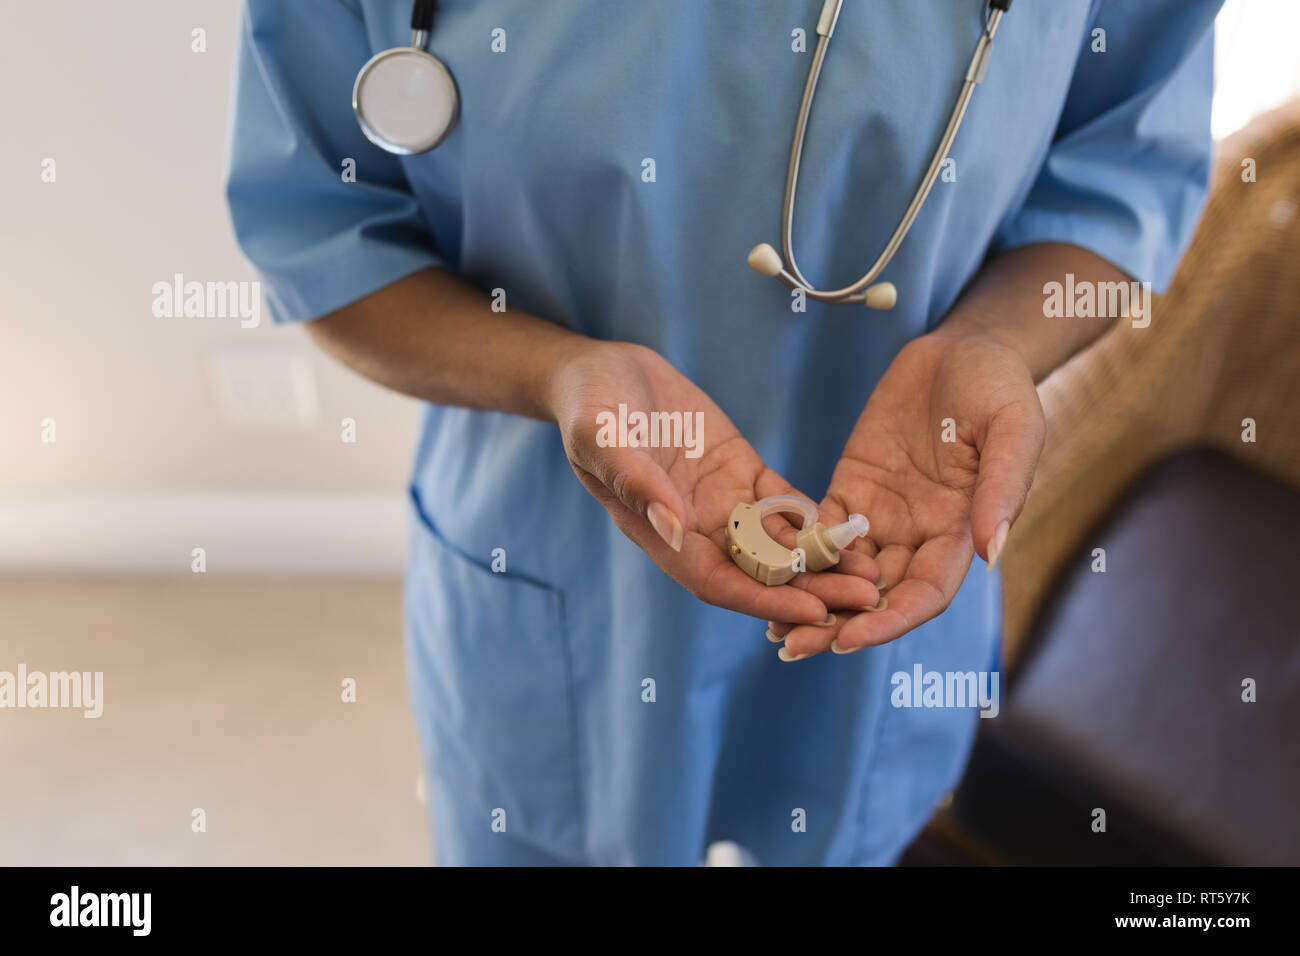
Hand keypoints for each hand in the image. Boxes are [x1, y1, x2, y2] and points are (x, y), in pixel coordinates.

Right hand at [548, 340, 881, 624]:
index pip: (719, 582)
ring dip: (824, 561)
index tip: (813, 612)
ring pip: (779, 544)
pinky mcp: (739, 471)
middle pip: (760, 574)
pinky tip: (852, 526)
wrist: (602, 371)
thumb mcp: (605, 438)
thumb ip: (637, 484)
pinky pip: (782, 502)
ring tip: (873, 570)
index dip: (766, 600)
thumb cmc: (590, 407)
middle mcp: (695, 528)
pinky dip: (814, 517)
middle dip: (812, 590)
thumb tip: (674, 530)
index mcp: (661, 533)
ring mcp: (720, 501)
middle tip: (867, 598)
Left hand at [770, 329, 1043, 657]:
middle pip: (877, 593)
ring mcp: (883, 512)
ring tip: (769, 626)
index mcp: (961, 529)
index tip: (850, 639)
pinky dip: (796, 552)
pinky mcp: (851, 486)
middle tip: (791, 647)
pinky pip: (820, 528)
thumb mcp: (1013, 429)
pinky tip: (763, 570)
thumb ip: (1001, 489)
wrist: (962, 347)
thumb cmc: (998, 385)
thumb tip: (991, 553)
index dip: (890, 620)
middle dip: (838, 623)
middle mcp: (920, 532)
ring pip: (843, 570)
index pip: (925, 593)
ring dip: (811, 598)